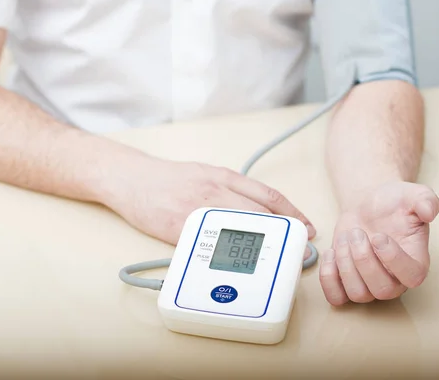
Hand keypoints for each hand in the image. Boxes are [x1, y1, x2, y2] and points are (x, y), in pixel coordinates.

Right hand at [104, 155, 315, 244]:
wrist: (131, 178)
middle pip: (261, 213)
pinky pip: (209, 244)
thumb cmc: (167, 178)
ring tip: (276, 262)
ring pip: (240, 229)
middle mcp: (215, 191)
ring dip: (262, 247)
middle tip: (299, 250)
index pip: (268, 195)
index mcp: (223, 177)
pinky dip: (227, 256)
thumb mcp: (204, 173)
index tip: (307, 227)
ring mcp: (198, 209)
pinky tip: (237, 265)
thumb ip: (230, 189)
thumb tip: (258, 209)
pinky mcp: (180, 228)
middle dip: (285, 234)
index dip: (294, 213)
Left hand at [319, 181, 438, 305]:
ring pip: (358, 294)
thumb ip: (426, 200)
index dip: (393, 259)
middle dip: (364, 259)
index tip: (379, 236)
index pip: (412, 277)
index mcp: (416, 263)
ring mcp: (370, 285)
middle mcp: (395, 280)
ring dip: (345, 264)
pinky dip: (328, 278)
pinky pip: (336, 296)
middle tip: (357, 233)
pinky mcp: (346, 283)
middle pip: (382, 290)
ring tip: (345, 238)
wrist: (368, 206)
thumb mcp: (413, 195)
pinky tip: (331, 252)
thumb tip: (429, 211)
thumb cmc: (393, 203)